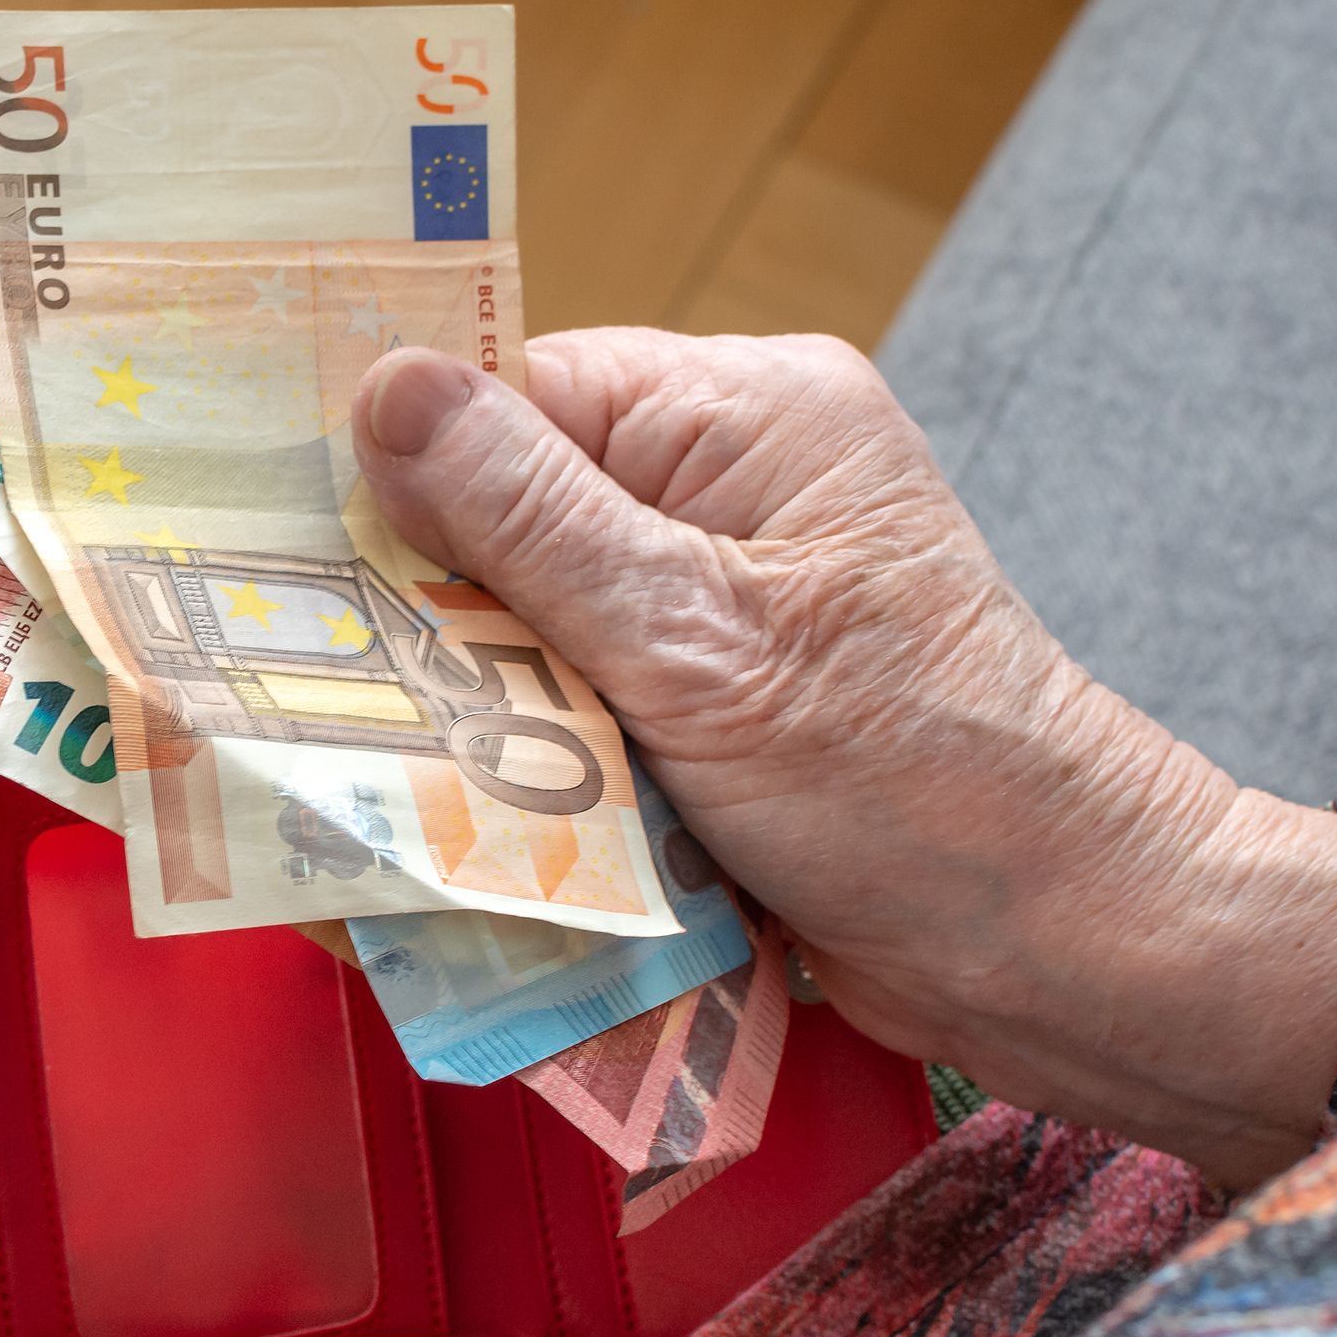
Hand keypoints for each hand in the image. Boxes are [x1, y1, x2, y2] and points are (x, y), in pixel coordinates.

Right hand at [356, 332, 1336, 1188]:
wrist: (1056, 950)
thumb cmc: (914, 785)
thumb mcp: (696, 642)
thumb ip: (529, 519)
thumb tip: (384, 387)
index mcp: (746, 414)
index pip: (515, 393)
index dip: (399, 472)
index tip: (281, 553)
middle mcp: (731, 486)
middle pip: (506, 511)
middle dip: (425, 608)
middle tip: (318, 687)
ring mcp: (724, 598)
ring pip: (529, 622)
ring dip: (474, 702)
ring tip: (390, 769)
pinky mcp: (715, 701)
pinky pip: (577, 700)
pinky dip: (528, 759)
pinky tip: (473, 815)